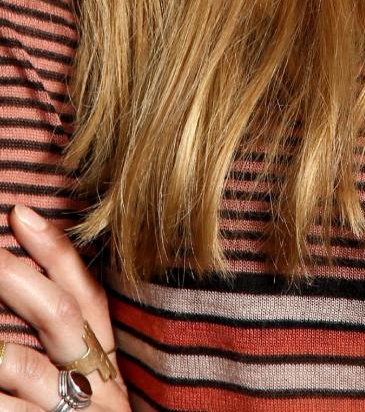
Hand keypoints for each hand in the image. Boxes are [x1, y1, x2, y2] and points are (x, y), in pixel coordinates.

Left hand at [0, 204, 128, 409]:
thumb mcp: (92, 392)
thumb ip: (70, 350)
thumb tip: (28, 290)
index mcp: (106, 362)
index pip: (85, 290)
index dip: (54, 249)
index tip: (18, 212)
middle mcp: (98, 385)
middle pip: (60, 316)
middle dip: (17, 278)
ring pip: (25, 369)